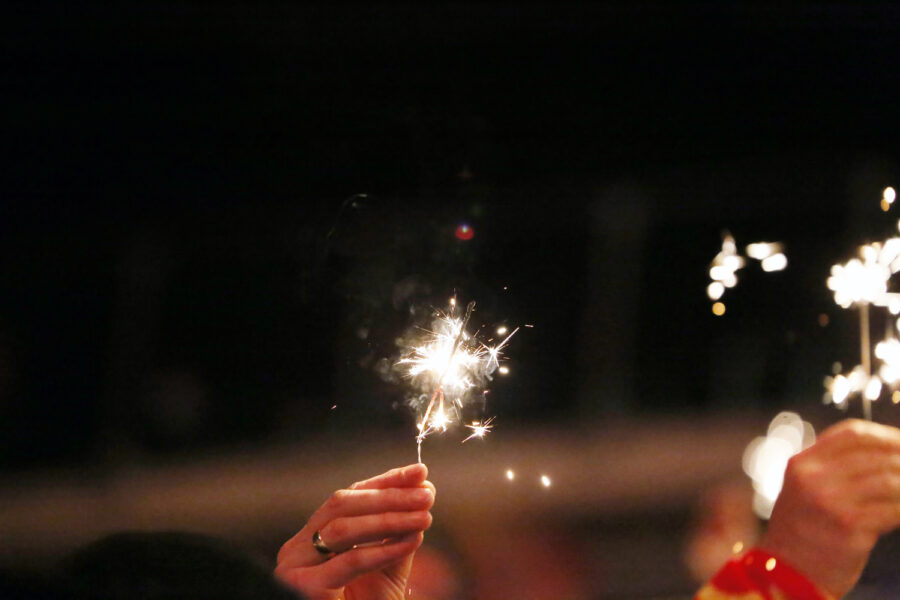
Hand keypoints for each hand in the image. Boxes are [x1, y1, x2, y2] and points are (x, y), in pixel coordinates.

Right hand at [275, 463, 434, 599]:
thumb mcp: (387, 566)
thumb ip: (399, 531)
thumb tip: (424, 490)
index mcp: (312, 537)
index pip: (350, 497)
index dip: (386, 481)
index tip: (420, 473)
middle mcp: (297, 548)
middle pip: (343, 504)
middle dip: (389, 495)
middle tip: (427, 493)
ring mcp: (295, 567)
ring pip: (343, 527)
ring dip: (390, 517)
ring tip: (426, 515)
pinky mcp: (304, 589)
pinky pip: (349, 561)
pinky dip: (384, 548)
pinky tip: (413, 540)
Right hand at [760, 419, 899, 598]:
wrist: (785, 574)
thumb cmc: (801, 531)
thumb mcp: (803, 490)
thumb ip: (832, 469)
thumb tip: (886, 454)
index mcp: (802, 464)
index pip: (851, 433)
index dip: (885, 435)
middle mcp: (814, 479)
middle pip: (876, 456)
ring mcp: (832, 503)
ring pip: (890, 481)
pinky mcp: (851, 529)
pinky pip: (894, 510)